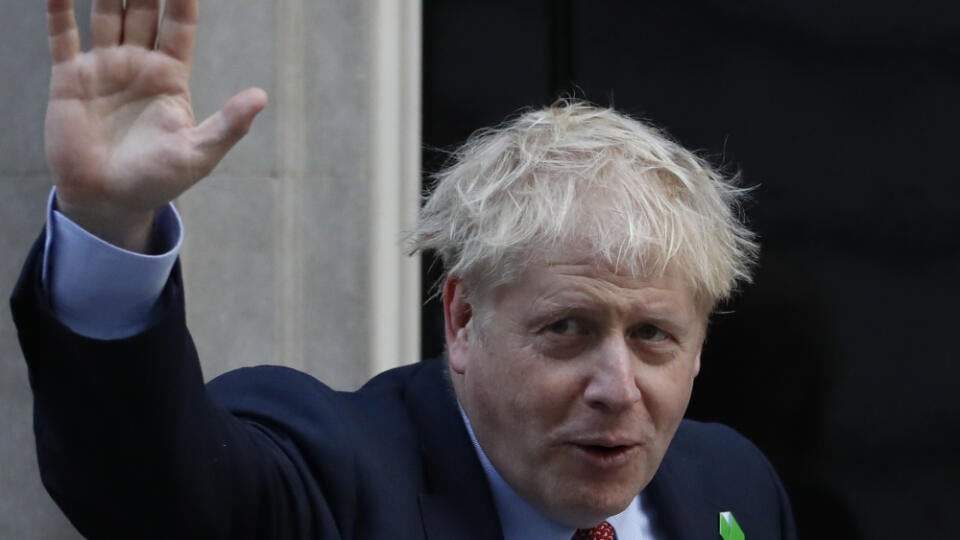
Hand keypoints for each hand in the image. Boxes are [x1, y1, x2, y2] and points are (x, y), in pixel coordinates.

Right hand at [45, 0, 267, 250]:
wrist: (109, 201)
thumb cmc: (158, 181)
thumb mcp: (199, 154)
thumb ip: (228, 124)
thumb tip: (262, 96)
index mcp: (171, 77)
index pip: (179, 24)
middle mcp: (138, 64)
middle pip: (144, 9)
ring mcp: (104, 68)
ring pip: (106, 12)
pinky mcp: (70, 79)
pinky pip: (63, 36)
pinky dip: (59, 10)